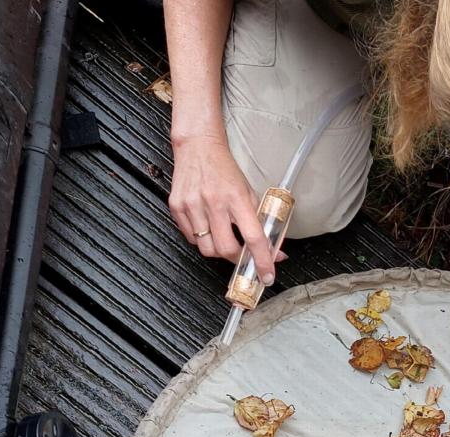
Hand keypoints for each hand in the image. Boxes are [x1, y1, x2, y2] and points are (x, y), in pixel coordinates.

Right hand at [168, 134, 278, 282]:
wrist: (198, 147)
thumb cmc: (225, 169)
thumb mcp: (248, 191)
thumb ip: (260, 221)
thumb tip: (273, 250)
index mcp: (236, 197)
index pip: (254, 237)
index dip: (262, 261)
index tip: (267, 275)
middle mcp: (213, 202)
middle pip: (225, 249)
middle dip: (236, 259)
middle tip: (242, 256)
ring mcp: (192, 205)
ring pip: (206, 248)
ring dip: (218, 250)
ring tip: (222, 236)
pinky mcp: (176, 207)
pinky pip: (190, 238)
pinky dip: (201, 239)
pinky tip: (207, 226)